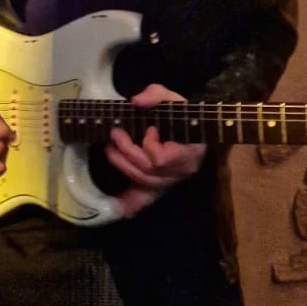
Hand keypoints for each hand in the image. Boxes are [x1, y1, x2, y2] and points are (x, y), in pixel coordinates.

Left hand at [106, 82, 206, 217]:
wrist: (197, 128)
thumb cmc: (185, 114)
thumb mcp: (173, 99)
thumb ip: (156, 95)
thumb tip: (136, 102)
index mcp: (188, 152)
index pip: (162, 159)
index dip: (150, 145)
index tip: (149, 130)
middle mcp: (181, 172)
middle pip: (147, 170)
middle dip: (126, 151)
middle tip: (114, 134)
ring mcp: (172, 180)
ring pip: (142, 180)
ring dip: (122, 164)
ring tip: (109, 147)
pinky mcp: (163, 184)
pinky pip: (147, 197)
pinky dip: (133, 203)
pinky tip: (121, 210)